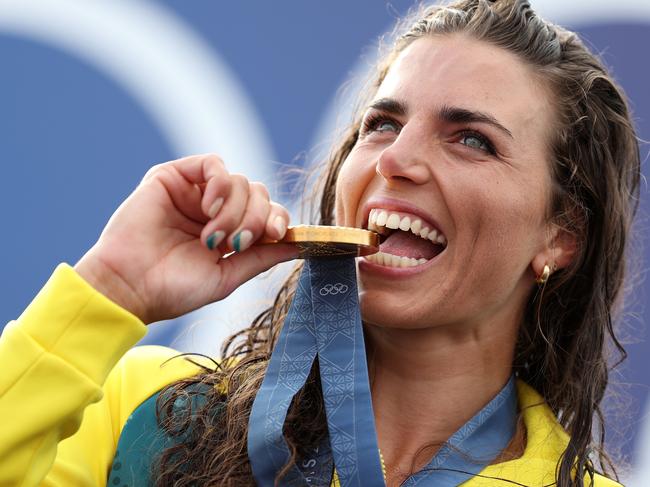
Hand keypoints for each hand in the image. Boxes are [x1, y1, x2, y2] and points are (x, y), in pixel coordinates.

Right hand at [74, 154, 297, 323]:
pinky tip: (209, 207)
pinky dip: (220, 184)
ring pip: (240, 181)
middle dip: (256, 217)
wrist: (130, 287)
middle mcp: (215, 210)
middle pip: (258, 193)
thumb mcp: (228, 275)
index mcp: (229, 233)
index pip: (267, 213)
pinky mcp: (174, 177)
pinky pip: (213, 164)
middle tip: (237, 243)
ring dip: (234, 211)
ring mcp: (195, 193)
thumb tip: (300, 244)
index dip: (277, 219)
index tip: (274, 234)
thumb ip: (262, 257)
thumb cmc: (174, 288)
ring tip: (211, 237)